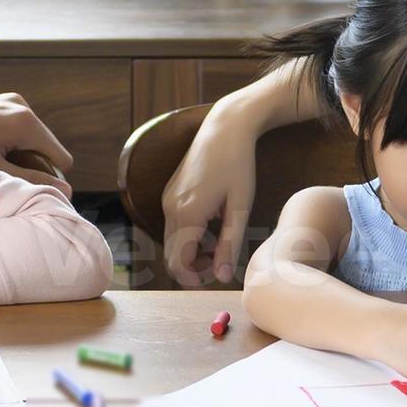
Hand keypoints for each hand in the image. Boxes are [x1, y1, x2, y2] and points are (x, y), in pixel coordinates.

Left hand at [0, 91, 73, 194]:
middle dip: (30, 167)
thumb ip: (30, 181)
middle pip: (46, 148)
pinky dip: (5, 145)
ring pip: (29, 141)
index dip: (49, 179)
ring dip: (15, 157)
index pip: (61, 158)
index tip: (23, 190)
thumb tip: (65, 191)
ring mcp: (8, 101)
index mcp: (25, 121)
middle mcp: (22, 105)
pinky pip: (15, 130)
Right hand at [160, 111, 257, 287]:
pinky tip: (212, 226)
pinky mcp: (169, 192)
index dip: (195, 279)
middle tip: (221, 263)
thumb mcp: (240, 208)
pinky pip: (173, 226)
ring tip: (221, 243)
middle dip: (193, 267)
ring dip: (191, 252)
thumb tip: (223, 279)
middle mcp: (170, 208)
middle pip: (171, 256)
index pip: (178, 264)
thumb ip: (230, 246)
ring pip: (171, 242)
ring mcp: (167, 199)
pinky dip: (188, 236)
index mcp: (187, 214)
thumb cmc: (238, 166)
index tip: (217, 276)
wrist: (225, 128)